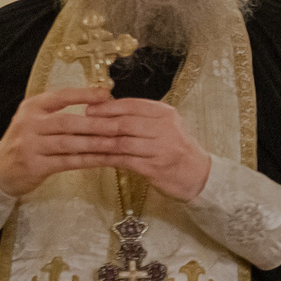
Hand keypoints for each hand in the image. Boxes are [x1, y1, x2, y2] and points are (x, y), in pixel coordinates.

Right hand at [0, 87, 121, 195]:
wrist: (0, 169)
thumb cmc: (28, 141)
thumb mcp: (36, 119)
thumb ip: (59, 110)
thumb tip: (99, 99)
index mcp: (32, 107)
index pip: (60, 96)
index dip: (84, 95)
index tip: (106, 94)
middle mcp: (29, 124)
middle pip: (66, 121)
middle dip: (96, 123)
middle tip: (119, 124)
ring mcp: (30, 146)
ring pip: (69, 143)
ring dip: (95, 143)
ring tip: (117, 143)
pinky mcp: (35, 166)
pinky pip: (68, 162)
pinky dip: (89, 160)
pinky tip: (105, 159)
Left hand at [83, 97, 214, 202]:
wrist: (199, 175)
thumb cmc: (176, 148)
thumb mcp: (165, 126)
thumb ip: (142, 118)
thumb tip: (107, 109)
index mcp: (166, 114)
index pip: (132, 105)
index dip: (107, 106)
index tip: (89, 108)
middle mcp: (165, 128)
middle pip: (125, 123)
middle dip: (100, 123)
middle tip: (81, 124)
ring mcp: (161, 149)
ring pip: (123, 142)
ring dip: (100, 142)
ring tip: (83, 140)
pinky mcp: (155, 168)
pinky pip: (125, 161)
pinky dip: (107, 158)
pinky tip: (94, 158)